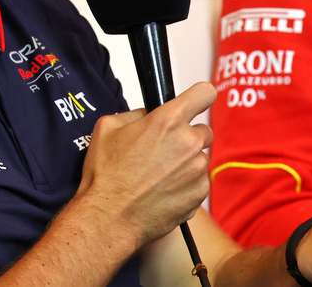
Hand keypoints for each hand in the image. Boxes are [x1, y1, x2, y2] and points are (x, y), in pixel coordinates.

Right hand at [75, 82, 216, 248]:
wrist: (109, 219)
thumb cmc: (107, 177)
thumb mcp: (108, 128)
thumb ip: (136, 114)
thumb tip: (149, 114)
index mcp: (169, 120)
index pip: (204, 93)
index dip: (200, 97)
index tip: (197, 102)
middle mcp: (188, 143)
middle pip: (203, 130)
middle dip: (187, 137)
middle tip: (164, 151)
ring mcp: (197, 169)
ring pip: (199, 158)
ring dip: (185, 164)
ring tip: (158, 176)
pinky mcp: (199, 194)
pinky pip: (199, 182)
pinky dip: (186, 185)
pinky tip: (163, 191)